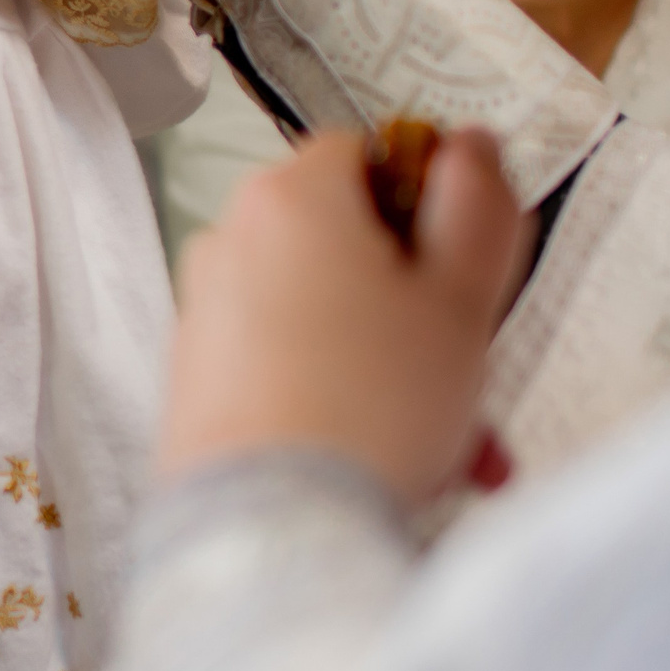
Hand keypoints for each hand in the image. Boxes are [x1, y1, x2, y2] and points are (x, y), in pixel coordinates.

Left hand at [160, 129, 523, 506]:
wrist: (272, 526)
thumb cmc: (375, 404)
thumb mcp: (461, 299)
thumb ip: (477, 207)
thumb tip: (470, 144)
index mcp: (290, 197)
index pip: (363, 153)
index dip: (423, 198)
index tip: (462, 263)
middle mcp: (230, 239)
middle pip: (342, 240)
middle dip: (417, 303)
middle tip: (469, 367)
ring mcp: (202, 307)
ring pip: (322, 314)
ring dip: (391, 364)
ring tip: (452, 444)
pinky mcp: (192, 376)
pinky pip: (283, 363)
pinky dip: (338, 395)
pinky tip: (392, 460)